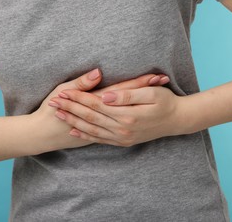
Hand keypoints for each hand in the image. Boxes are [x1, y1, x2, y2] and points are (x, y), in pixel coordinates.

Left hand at [34, 69, 169, 151]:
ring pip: (91, 129)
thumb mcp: (152, 94)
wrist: (178, 121)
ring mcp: (122, 137)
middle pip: (90, 117)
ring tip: (58, 114)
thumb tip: (106, 95)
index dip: (79, 97)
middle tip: (53, 102)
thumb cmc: (167, 103)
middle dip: (70, 108)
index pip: (96, 104)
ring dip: (73, 121)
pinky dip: (85, 134)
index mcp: (127, 115)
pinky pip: (100, 139)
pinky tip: (74, 130)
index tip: (63, 91)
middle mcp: (122, 129)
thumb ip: (127, 95)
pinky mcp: (123, 141)